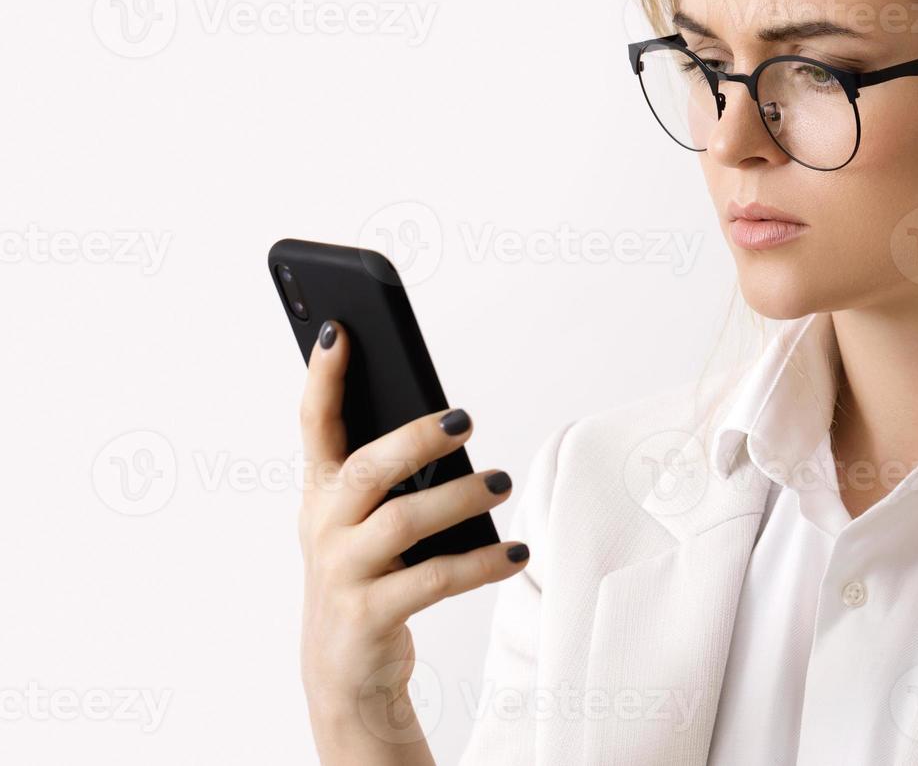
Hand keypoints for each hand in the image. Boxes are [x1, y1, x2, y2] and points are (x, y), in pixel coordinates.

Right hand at [296, 319, 528, 764]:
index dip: (324, 377)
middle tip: (465, 419)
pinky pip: (433, 580)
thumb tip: (449, 425)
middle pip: (365, 470)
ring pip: (403, 523)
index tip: (340, 330)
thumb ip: (388, 476)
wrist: (344, 673)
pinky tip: (516, 552)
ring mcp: (342, 574)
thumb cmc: (367, 576)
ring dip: (459, 497)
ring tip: (501, 481)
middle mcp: (323, 528)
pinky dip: (480, 563)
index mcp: (320, 494)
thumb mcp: (364, 523)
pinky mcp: (369, 616)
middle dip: (414, 439)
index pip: (315, 424)